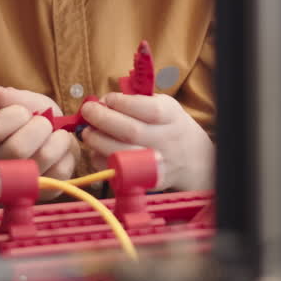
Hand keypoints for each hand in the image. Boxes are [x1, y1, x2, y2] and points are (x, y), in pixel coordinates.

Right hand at [0, 86, 78, 199]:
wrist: (47, 145)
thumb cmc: (31, 122)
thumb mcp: (23, 103)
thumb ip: (11, 98)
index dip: (14, 115)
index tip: (24, 111)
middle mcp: (0, 165)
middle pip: (18, 148)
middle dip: (40, 127)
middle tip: (45, 122)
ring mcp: (23, 182)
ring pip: (43, 157)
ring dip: (57, 138)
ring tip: (57, 134)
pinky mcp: (46, 190)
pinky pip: (61, 170)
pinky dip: (67, 153)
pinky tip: (62, 149)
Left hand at [79, 93, 212, 190]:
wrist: (193, 159)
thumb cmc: (169, 126)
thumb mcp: (163, 105)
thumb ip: (136, 100)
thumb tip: (103, 102)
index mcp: (171, 117)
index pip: (147, 109)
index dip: (122, 103)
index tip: (108, 99)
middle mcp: (166, 141)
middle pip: (131, 132)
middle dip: (102, 119)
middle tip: (88, 111)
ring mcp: (157, 164)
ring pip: (122, 154)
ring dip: (97, 141)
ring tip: (87, 132)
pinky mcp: (146, 181)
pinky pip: (118, 172)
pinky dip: (101, 160)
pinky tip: (97, 150)